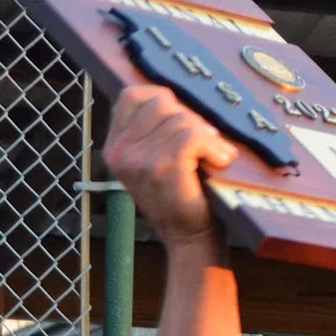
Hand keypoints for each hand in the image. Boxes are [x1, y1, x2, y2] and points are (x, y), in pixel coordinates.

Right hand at [101, 86, 236, 255]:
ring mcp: (138, 159)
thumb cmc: (184, 196)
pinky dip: (214, 147)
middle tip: (206, 146)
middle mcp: (119, 151)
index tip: (186, 124)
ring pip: (181, 119)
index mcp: (115, 146)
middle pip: (162, 103)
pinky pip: (193, 137)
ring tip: (215, 158)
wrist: (192, 240)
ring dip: (208, 137)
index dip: (166, 101)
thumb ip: (157, 130)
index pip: (133, 96)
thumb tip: (178, 95)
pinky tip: (220, 161)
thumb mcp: (158, 160)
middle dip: (192, 120)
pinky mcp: (161, 166)